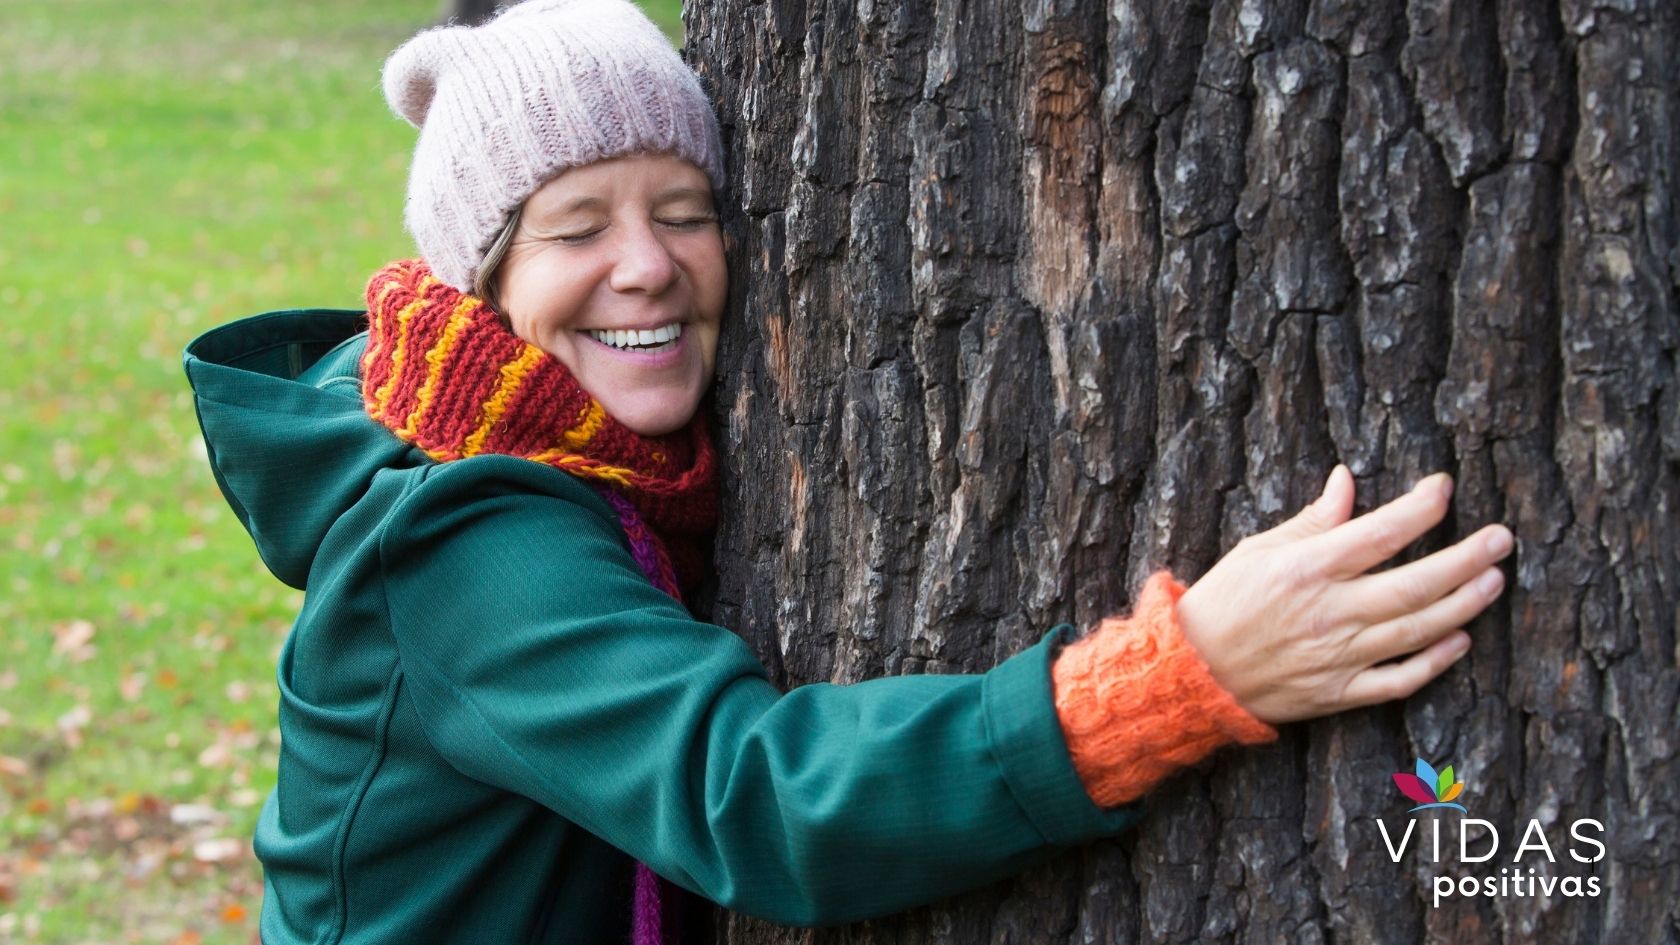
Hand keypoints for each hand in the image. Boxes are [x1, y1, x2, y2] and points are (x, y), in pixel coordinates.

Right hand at [1174, 465, 1512, 724]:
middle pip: (1416, 583)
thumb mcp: (1259, 549)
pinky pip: (1399, 679)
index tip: (1444, 488)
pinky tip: (1459, 640)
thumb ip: (1312, 520)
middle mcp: (1331, 611)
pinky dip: (1434, 662)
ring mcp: (1339, 655)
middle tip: (1502, 539)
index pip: (1382, 532)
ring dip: (1464, 604)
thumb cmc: (1223, 602)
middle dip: (1467, 558)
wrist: (1191, 671)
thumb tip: (1348, 481)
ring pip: (1418, 629)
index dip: (1421, 507)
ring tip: (1494, 581)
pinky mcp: (1339, 693)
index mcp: (1308, 569)